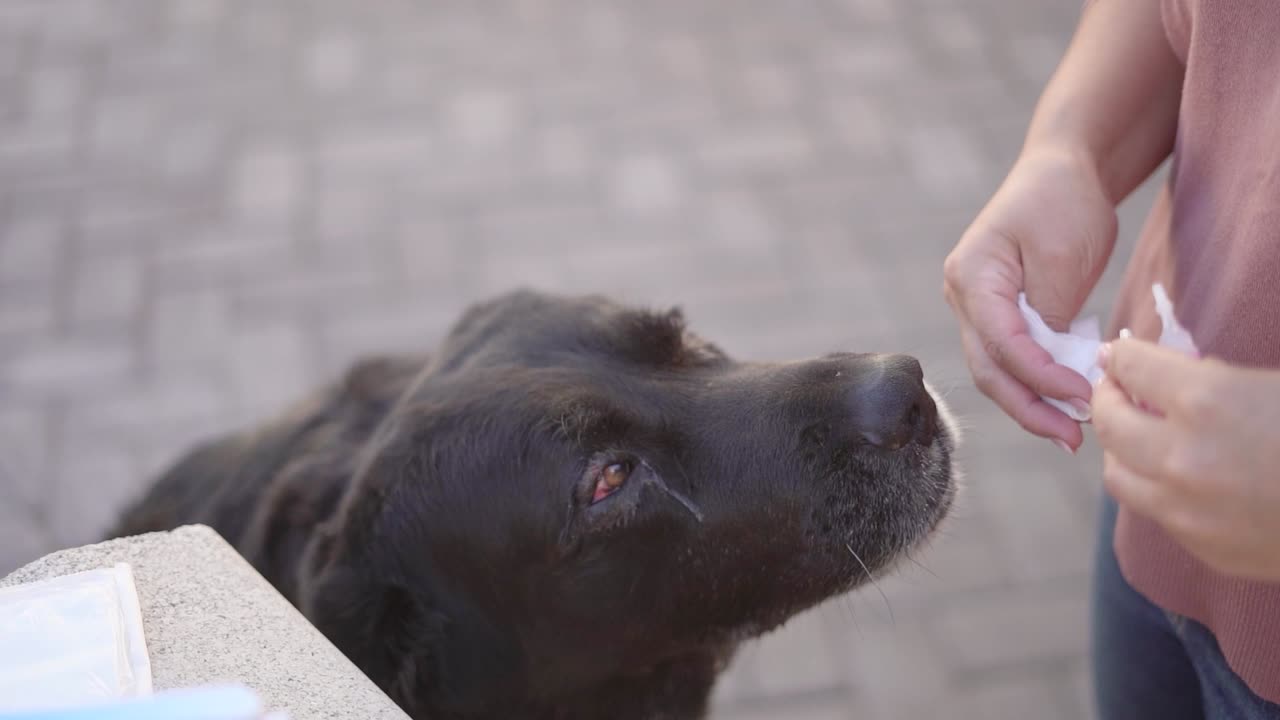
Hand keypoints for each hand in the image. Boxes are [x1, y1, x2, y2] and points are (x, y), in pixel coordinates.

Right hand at [943, 148, 1116, 449]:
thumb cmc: (1062, 200)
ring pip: (996, 371)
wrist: (1062, 169)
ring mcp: (975, 308)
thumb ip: (1051, 311)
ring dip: (1033, 404)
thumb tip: (1052, 366)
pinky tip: (1066, 404)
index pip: (1000, 343)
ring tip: (1073, 432)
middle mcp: (962, 296)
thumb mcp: (1065, 253)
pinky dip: (1037, 384)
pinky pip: (1011, 360)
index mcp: (971, 276)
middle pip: (988, 369)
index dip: (1040, 377)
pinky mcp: (997, 315)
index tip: (1084, 395)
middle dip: (1030, 408)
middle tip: (1073, 438)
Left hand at [1093, 338, 1279, 580]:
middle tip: (1115, 388)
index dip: (1122, 357)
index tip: (1117, 355)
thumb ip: (1219, 376)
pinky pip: (1155, 512)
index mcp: (1207, 401)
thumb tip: (1177, 370)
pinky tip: (1174, 475)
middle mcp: (1183, 457)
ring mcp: (1188, 510)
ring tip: (1134, 433)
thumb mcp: (1277, 386)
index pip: (1131, 368)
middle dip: (1108, 399)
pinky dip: (1154, 487)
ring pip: (1118, 475)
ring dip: (1119, 448)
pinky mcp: (1204, 548)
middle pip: (1110, 422)